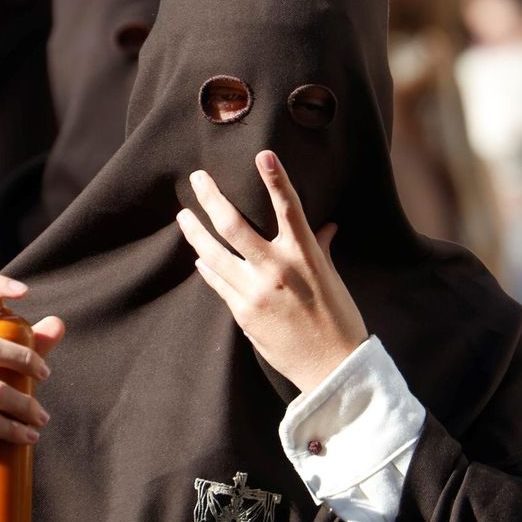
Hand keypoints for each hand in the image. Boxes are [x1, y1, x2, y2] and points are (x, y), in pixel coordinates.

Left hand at [176, 150, 367, 393]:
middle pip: (233, 225)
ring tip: (183, 216)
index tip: (262, 155)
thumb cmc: (339, 319)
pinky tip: (199, 259)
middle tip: (196, 179)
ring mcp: (256, 291)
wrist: (331, 366)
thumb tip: (327, 227)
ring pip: (214, 254)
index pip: (289, 207)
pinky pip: (218, 282)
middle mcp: (277, 268)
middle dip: (210, 198)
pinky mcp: (243, 313)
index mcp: (305, 254)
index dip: (275, 179)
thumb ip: (321, 248)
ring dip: (195, 233)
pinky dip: (208, 268)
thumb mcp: (331, 278)